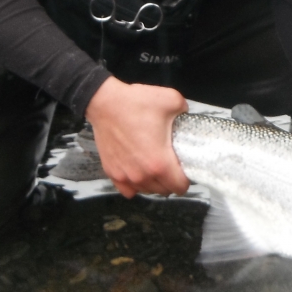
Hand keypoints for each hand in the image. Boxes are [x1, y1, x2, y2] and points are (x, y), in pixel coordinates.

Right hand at [86, 76, 189, 198]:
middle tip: (171, 163)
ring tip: (154, 165)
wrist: (105, 103)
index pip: (180, 187)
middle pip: (164, 191)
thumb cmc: (135, 103)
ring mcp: (125, 175)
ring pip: (146, 190)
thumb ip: (185, 111)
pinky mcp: (112, 172)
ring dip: (153, 182)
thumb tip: (186, 116)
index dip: (186, 179)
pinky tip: (138, 171)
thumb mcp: (171, 100)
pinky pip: (128, 189)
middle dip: (171, 180)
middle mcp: (142, 174)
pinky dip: (135, 184)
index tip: (185, 168)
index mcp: (160, 162)